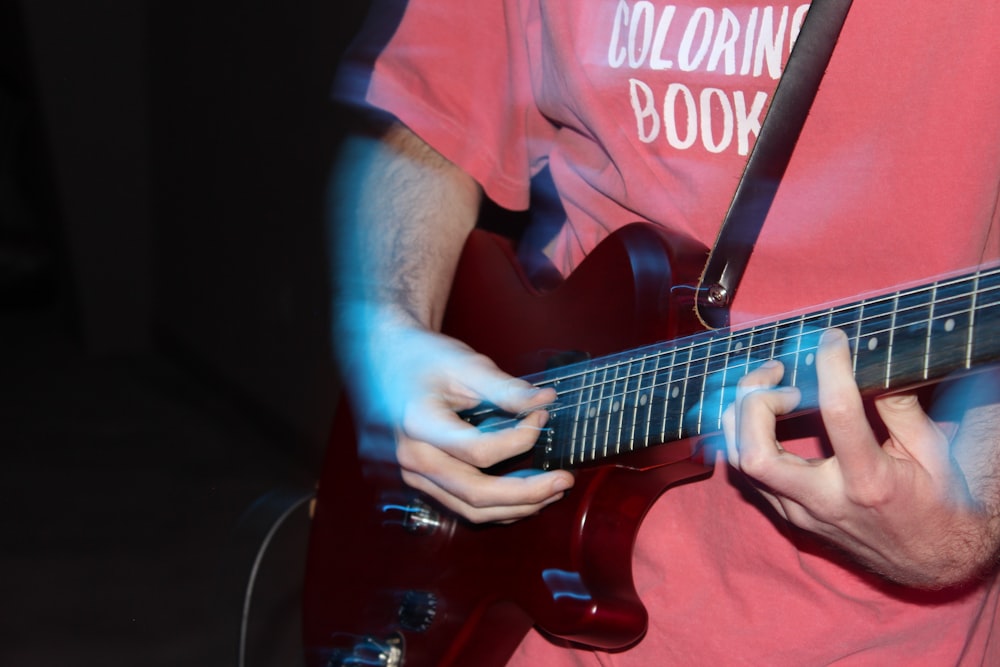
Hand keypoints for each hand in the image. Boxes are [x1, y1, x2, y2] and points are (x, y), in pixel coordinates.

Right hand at [351, 316, 574, 523]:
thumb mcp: (464, 364)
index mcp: (417, 423)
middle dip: (527, 494)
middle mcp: (410, 457)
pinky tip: (523, 494)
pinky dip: (496, 506)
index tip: (542, 417)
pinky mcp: (418, 481)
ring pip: (469, 510)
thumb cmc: (421, 357)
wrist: (384, 359)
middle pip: (475, 494)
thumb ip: (505, 388)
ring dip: (515, 507)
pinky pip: (460, 505)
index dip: (521, 439)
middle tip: (563, 480)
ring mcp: (411, 475)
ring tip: (551, 491)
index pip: (479, 452)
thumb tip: (545, 403)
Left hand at [722, 328, 994, 587]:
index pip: (837, 414)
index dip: (830, 367)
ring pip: (741, 464)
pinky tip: (762, 411)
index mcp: (870, 482)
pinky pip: (748, 474)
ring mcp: (800, 511)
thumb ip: (901, 407)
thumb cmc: (937, 504)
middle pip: (756, 453)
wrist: (929, 564)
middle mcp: (825, 500)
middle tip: (778, 370)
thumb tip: (873, 363)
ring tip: (770, 384)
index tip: (831, 340)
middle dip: (755, 401)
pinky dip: (744, 435)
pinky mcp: (789, 515)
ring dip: (741, 415)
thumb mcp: (932, 453)